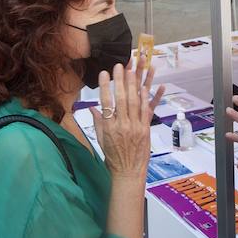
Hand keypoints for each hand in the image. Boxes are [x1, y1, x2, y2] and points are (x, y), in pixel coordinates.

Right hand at [90, 58, 164, 179]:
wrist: (128, 172)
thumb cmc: (113, 156)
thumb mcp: (101, 139)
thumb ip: (98, 122)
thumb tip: (92, 108)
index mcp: (108, 127)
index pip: (105, 102)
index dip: (105, 86)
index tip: (104, 73)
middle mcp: (121, 125)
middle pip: (121, 98)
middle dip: (120, 80)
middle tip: (119, 65)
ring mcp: (135, 127)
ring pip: (134, 102)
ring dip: (133, 84)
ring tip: (132, 70)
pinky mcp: (145, 130)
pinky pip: (145, 111)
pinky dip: (145, 98)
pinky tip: (144, 87)